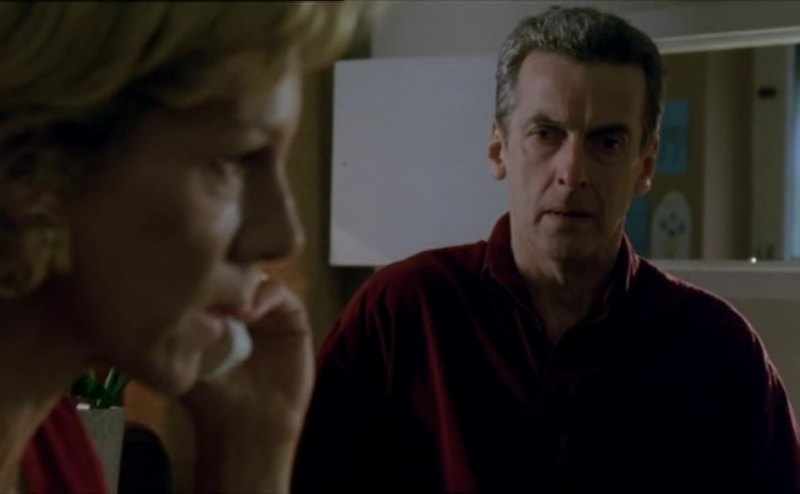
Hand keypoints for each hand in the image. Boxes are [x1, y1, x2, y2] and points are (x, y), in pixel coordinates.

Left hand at [180, 279, 313, 492]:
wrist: (247, 429)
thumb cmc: (212, 399)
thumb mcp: (187, 356)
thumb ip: (185, 323)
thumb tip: (179, 285)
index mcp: (215, 313)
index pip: (210, 275)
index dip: (200, 270)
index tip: (185, 278)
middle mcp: (242, 308)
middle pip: (235, 268)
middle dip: (224, 268)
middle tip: (209, 280)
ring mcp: (268, 312)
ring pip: (258, 277)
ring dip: (243, 283)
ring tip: (229, 305)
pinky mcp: (293, 320)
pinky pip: (282, 294)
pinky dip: (265, 295)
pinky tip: (248, 312)